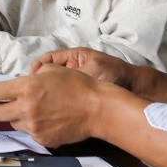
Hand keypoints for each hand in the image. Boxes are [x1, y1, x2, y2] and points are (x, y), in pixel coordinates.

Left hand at [0, 66, 104, 147]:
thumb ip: (33, 77)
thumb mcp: (52, 71)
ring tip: (32, 109)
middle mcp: (26, 108)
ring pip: (13, 123)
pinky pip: (30, 132)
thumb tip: (22, 83)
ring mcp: (33, 126)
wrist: (96, 108)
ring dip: (15, 117)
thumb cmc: (77, 85)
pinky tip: (47, 119)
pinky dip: (33, 126)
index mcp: (26, 88)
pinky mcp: (42, 139)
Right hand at [32, 47, 166, 101]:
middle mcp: (73, 68)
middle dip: (39, 82)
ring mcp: (75, 81)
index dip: (38, 68)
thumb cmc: (115, 73)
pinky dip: (55, 102)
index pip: (48, 59)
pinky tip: (52, 109)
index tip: (31, 78)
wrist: (135, 87)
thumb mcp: (92, 70)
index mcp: (74, 57)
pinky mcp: (79, 95)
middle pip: (48, 74)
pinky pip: (62, 98)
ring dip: (46, 93)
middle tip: (32, 92)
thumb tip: (48, 80)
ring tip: (40, 102)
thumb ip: (71, 75)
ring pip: (53, 87)